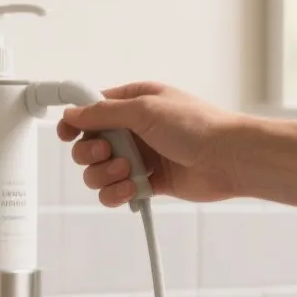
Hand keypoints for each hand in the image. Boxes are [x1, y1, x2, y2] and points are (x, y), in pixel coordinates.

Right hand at [56, 82, 244, 206]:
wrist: (229, 158)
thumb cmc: (197, 126)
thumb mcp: (144, 109)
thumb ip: (103, 112)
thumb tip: (73, 113)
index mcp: (133, 103)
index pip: (91, 110)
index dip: (74, 122)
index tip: (66, 133)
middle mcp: (134, 129)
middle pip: (88, 145)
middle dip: (90, 153)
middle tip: (107, 153)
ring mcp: (140, 157)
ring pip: (98, 172)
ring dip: (105, 176)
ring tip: (128, 173)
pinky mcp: (148, 183)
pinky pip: (117, 192)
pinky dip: (117, 194)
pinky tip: (133, 189)